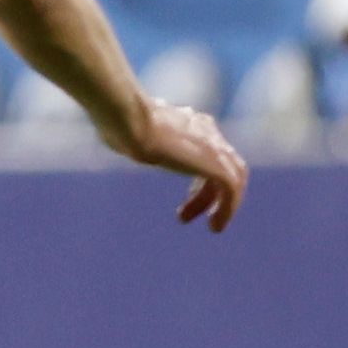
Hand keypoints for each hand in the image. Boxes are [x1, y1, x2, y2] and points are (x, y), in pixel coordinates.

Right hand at [109, 96, 246, 232]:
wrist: (130, 120)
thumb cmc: (117, 123)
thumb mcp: (126, 129)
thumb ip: (132, 135)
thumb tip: (115, 135)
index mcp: (189, 121)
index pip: (206, 149)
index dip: (196, 174)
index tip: (181, 194)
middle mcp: (207, 131)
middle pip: (223, 164)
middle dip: (207, 192)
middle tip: (185, 215)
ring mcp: (215, 147)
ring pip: (232, 178)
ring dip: (222, 204)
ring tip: (211, 226)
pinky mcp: (217, 165)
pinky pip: (231, 191)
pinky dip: (228, 210)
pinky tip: (215, 226)